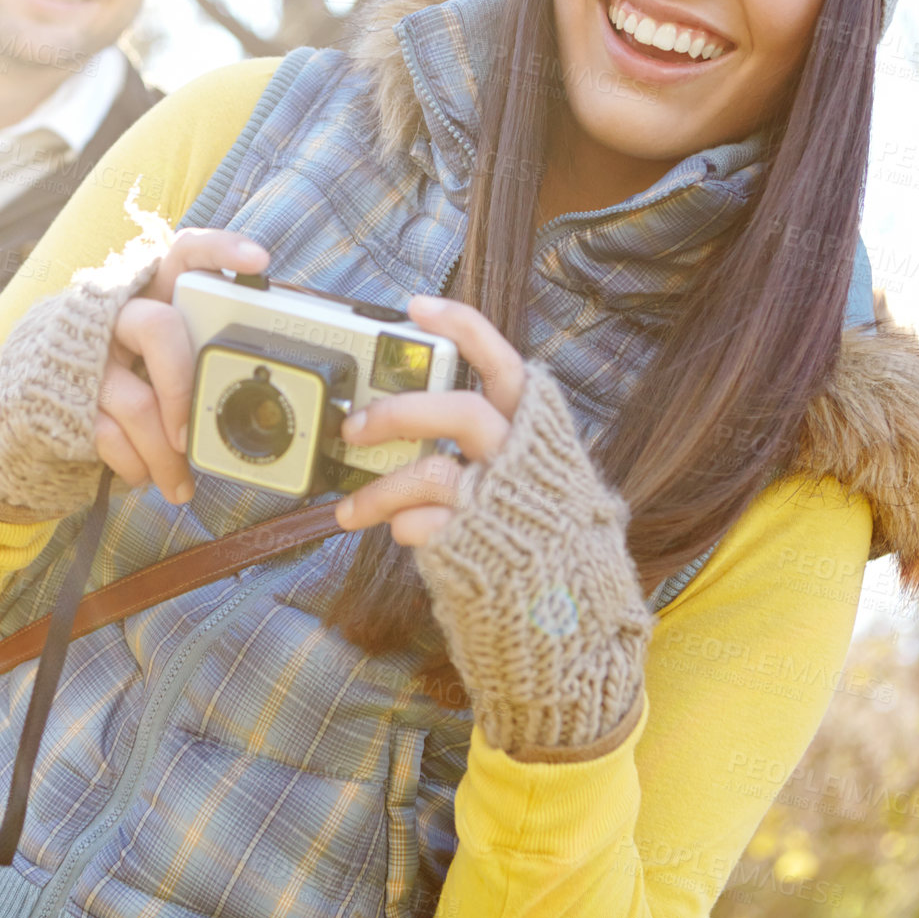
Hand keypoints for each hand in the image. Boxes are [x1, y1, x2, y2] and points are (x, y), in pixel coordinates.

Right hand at [0, 223, 267, 520]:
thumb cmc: (116, 367)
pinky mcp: (64, 395)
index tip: (259, 261)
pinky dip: (136, 465)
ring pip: (138, 403)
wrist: (29, 395)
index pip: (183, 252)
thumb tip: (246, 386)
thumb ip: (190, 346)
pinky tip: (146, 476)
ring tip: (181, 485)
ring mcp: (86, 355)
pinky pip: (110, 436)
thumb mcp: (150, 345)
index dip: (220, 249)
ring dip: (166, 454)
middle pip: (158, 328)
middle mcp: (114, 313)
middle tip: (195, 434)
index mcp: (147, 293)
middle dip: (184, 386)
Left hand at [333, 294, 523, 543]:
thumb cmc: (535, 526)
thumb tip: (404, 414)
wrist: (569, 610)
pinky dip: (401, 526)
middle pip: (461, 412)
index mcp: (537, 431)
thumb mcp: (529, 470)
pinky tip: (400, 533)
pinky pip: (422, 523)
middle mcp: (522, 459)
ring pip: (431, 473)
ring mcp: (501, 501)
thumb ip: (484, 438)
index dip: (462, 328)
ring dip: (379, 491)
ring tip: (349, 509)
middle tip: (355, 427)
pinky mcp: (478, 543)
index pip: (503, 364)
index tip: (416, 307)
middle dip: (400, 413)